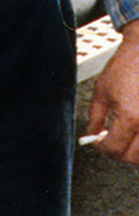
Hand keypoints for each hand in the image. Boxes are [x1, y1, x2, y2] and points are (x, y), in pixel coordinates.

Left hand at [86, 20, 138, 160]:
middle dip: (117, 153)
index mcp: (129, 117)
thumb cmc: (123, 69)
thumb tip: (91, 136)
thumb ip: (95, 117)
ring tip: (122, 137)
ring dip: (133, 152)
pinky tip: (134, 133)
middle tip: (108, 142)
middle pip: (132, 157)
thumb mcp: (102, 91)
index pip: (114, 148)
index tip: (97, 143)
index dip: (102, 148)